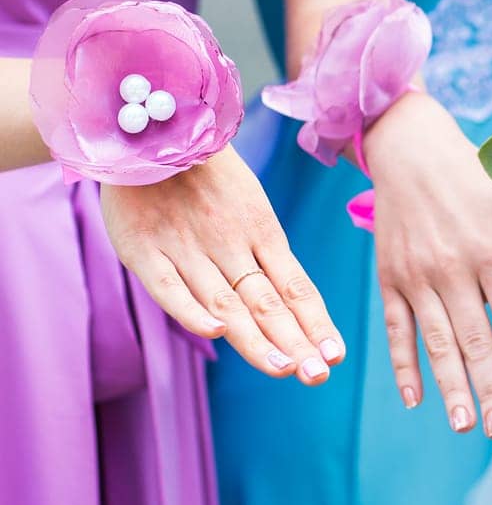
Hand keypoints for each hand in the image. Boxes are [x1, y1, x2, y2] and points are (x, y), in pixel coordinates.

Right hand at [101, 147, 341, 383]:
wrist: (151, 128)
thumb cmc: (206, 176)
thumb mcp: (250, 208)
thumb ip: (267, 257)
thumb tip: (299, 309)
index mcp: (261, 234)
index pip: (296, 288)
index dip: (315, 323)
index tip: (335, 356)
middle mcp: (229, 246)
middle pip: (267, 303)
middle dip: (294, 342)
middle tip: (317, 376)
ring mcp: (187, 248)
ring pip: (226, 302)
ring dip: (255, 338)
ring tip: (283, 368)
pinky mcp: (144, 250)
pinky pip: (169, 285)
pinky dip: (190, 309)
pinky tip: (215, 333)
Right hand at [365, 91, 491, 437]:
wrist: (409, 149)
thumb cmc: (474, 180)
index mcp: (491, 254)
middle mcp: (452, 270)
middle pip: (475, 342)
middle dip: (489, 389)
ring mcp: (416, 277)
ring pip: (435, 344)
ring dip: (450, 388)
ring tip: (462, 425)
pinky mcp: (388, 279)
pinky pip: (396, 331)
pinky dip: (403, 366)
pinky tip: (415, 398)